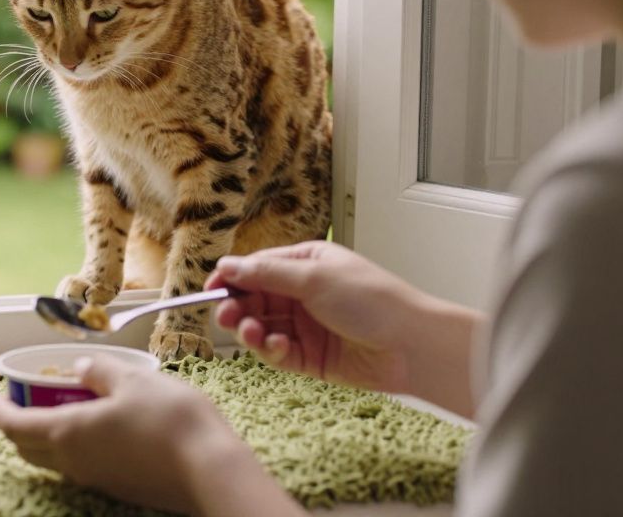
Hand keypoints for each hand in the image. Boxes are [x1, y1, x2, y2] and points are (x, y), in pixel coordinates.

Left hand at [0, 355, 298, 515]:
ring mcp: (97, 479)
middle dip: (18, 426)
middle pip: (28, 449)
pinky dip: (74, 448)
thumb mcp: (132, 379)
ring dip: (46, 437)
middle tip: (23, 402)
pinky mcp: (120, 488)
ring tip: (60, 409)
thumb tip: (81, 369)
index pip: (14, 426)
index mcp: (67, 432)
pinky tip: (96, 429)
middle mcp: (75, 462)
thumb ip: (101, 372)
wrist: (211, 470)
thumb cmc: (170, 420)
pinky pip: (83, 468)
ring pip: (55, 461)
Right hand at [209, 241, 434, 395]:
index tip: (210, 288)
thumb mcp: (314, 278)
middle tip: (227, 314)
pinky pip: (276, 353)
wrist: (412, 345)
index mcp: (305, 265)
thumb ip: (266, 274)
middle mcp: (302, 294)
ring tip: (250, 333)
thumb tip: (226, 265)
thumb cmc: (373, 301)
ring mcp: (305, 326)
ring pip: (260, 327)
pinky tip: (278, 347)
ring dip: (249, 330)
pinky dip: (271, 350)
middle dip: (236, 306)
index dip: (231, 278)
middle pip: (253, 299)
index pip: (256, 268)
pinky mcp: (310, 357)